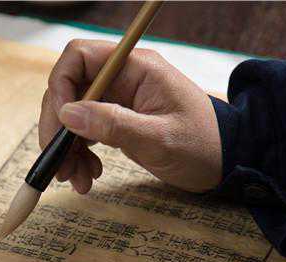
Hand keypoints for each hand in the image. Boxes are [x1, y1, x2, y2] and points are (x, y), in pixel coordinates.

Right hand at [40, 39, 222, 193]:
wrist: (226, 163)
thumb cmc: (202, 146)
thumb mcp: (158, 139)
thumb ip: (113, 125)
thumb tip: (68, 114)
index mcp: (136, 68)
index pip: (79, 58)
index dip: (61, 87)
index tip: (60, 124)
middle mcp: (123, 78)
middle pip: (70, 90)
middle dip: (60, 128)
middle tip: (59, 165)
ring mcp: (119, 99)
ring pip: (73, 115)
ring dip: (67, 148)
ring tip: (76, 180)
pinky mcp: (118, 120)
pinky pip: (85, 131)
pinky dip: (79, 154)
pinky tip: (89, 174)